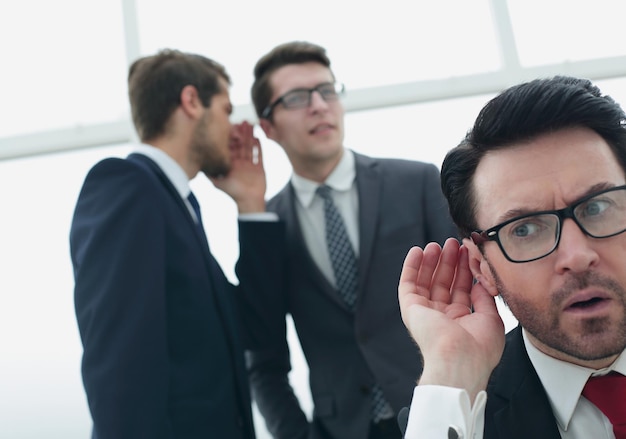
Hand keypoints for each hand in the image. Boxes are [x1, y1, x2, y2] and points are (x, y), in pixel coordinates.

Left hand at [211, 121, 266, 212]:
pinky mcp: (260, 168)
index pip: (230, 148)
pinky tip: (258, 136)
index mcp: (230, 165)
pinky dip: (259, 146)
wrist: (248, 202)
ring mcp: (250, 165)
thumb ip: (209, 173)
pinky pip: (259, 155)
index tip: (230, 126)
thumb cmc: (233, 193)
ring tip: (250, 125)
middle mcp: (239, 164)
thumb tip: (197, 165)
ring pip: (249, 147)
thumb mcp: (218, 182)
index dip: (230, 137)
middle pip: (240, 145)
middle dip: (241, 133)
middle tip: (241, 121)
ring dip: (250, 136)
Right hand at [398, 238, 504, 401]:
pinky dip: (411, 267)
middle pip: (444, 282)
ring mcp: (425, 312)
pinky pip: (408, 284)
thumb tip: (480, 281)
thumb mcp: (491, 319)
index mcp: (460, 320)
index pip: (461, 289)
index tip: (468, 251)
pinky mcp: (411, 308)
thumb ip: (484, 298)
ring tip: (437, 244)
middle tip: (453, 243)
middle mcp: (442, 315)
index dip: (465, 269)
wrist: (460, 360)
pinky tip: (417, 251)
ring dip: (431, 261)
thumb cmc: (479, 348)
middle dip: (449, 262)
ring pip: (426, 281)